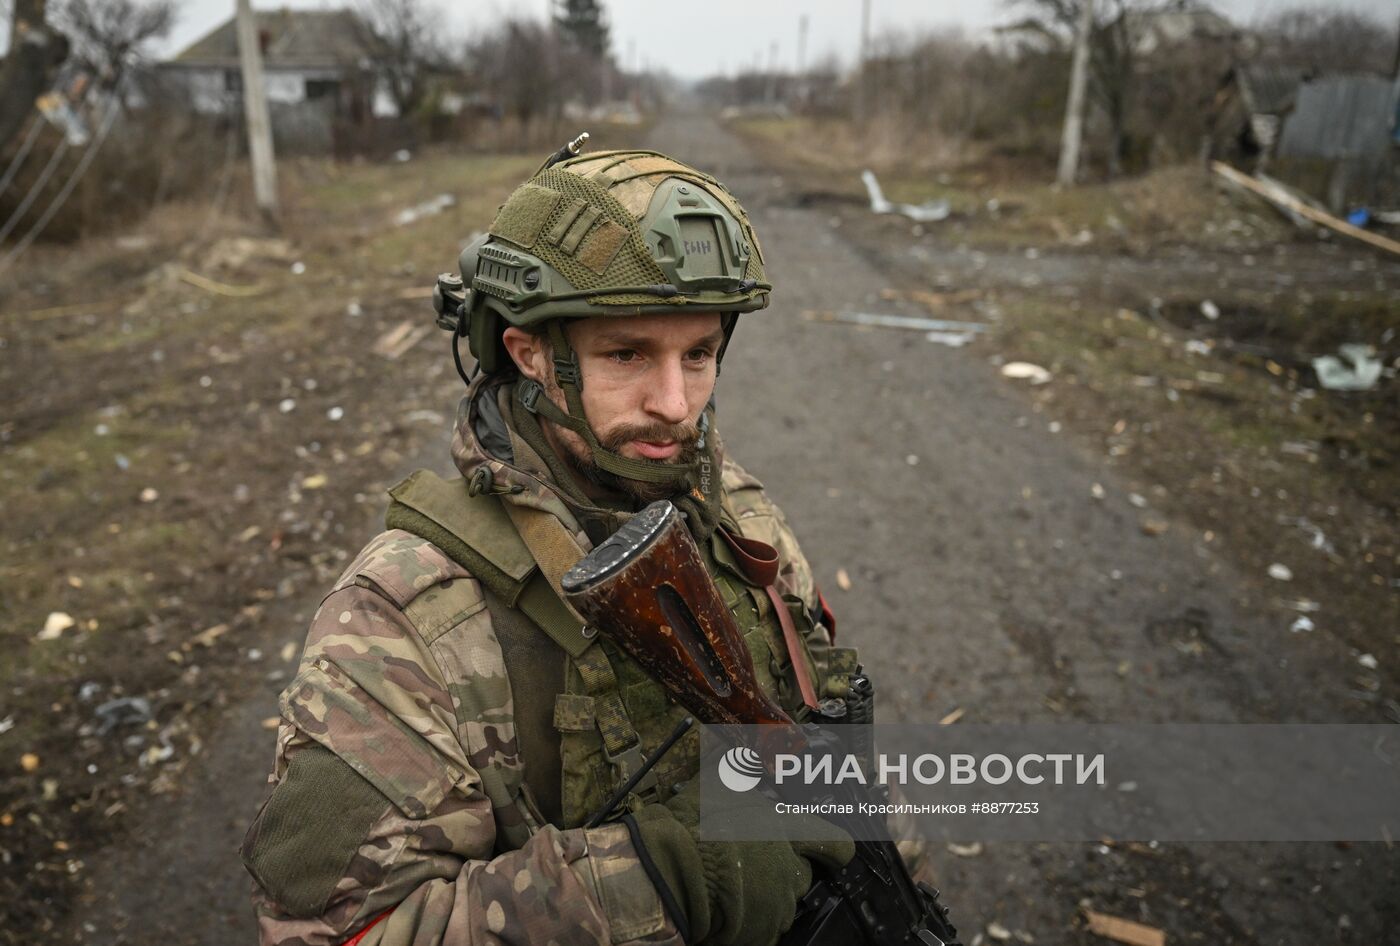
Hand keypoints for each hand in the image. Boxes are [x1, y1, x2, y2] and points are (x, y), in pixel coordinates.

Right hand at [628, 783, 852, 945]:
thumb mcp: (713, 787)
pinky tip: (727, 910)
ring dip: (764, 897)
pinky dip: (750, 923)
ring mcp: (780, 905)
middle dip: (782, 873)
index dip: (834, 849)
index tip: (830, 852)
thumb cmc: (692, 829)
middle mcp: (791, 870)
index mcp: (787, 831)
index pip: (837, 844)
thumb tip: (734, 751)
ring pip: (781, 903)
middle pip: (801, 876)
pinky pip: (764, 929)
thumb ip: (733, 773)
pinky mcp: (764, 934)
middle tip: (751, 867)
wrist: (672, 874)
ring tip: (732, 889)